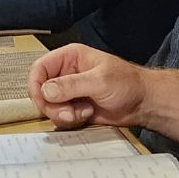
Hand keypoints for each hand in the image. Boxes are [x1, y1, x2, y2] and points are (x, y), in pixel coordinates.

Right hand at [27, 43, 146, 128]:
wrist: (142, 103)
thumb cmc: (128, 83)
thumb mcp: (100, 81)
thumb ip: (72, 85)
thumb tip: (46, 90)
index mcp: (70, 57)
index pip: (39, 68)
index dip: (36, 85)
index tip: (42, 100)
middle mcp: (66, 73)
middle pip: (40, 91)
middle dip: (52, 106)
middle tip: (69, 112)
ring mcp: (69, 91)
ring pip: (49, 107)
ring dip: (63, 115)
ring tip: (84, 112)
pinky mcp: (73, 107)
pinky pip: (59, 117)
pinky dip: (70, 121)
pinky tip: (87, 115)